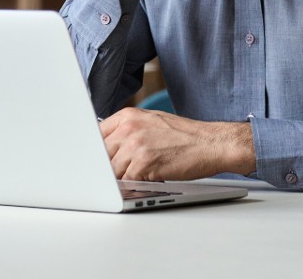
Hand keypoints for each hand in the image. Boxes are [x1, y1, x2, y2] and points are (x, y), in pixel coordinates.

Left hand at [99, 107, 254, 181]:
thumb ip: (127, 130)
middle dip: (105, 168)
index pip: (96, 135)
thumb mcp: (151, 122)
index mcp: (127, 115)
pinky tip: (142, 184)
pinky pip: (125, 182)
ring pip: (110, 171)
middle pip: (100, 154)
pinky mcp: (144, 164)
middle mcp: (128, 127)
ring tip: (134, 179)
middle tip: (112, 176)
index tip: (93, 162)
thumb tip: (107, 146)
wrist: (209, 143)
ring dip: (119, 179)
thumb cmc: (183, 135)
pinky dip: (130, 187)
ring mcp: (135, 145)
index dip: (95, 152)